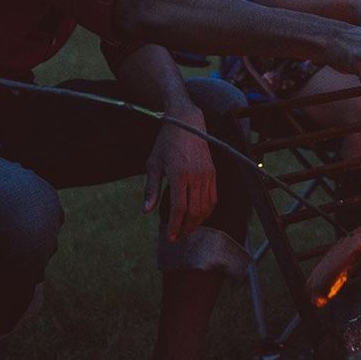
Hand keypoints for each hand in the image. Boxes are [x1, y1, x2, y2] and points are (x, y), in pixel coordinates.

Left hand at [143, 110, 216, 241]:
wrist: (187, 122)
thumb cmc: (166, 142)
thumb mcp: (153, 163)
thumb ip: (151, 188)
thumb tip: (146, 211)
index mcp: (179, 175)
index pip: (179, 208)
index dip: (175, 226)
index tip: (169, 237)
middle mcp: (196, 176)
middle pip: (194, 212)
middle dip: (185, 228)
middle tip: (176, 237)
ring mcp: (207, 175)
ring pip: (206, 208)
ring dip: (196, 222)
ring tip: (186, 229)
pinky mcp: (213, 173)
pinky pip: (213, 198)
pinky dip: (206, 211)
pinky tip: (198, 217)